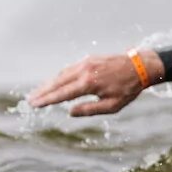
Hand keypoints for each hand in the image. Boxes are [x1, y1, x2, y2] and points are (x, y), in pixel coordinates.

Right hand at [27, 49, 164, 116]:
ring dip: (49, 83)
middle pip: (57, 82)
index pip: (62, 93)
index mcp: (89, 83)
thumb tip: (69, 112)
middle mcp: (84, 70)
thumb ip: (90, 110)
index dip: (46, 100)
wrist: (141, 66)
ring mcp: (86, 62)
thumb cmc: (129, 88)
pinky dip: (59, 76)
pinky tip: (55, 82)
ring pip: (62, 74)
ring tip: (38, 93)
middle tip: (30, 100)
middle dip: (42, 92)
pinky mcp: (89, 59)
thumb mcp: (113, 105)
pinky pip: (70, 69)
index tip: (34, 105)